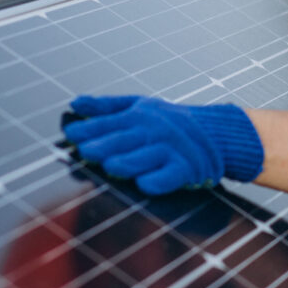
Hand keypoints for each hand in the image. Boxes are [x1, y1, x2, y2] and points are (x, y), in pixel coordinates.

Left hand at [61, 95, 263, 194]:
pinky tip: (145, 184)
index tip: (72, 134)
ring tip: (111, 166)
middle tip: (86, 151)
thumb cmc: (168, 121)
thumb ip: (105, 108)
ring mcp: (171, 149)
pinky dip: (160, 180)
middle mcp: (154, 130)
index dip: (91, 128)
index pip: (110, 122)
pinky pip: (172, 175)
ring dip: (129, 161)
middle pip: (126, 139)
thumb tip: (75, 103)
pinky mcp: (186, 168)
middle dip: (106, 144)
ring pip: (147, 156)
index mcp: (138, 116)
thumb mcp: (138, 107)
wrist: (215, 132)